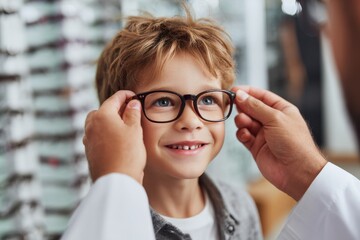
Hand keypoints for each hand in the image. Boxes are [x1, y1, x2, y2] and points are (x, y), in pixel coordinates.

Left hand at [83, 90, 145, 183]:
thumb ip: (133, 113)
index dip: (125, 95)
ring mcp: (88, 140)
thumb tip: (132, 103)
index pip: (114, 99)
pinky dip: (105, 134)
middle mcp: (91, 126)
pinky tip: (116, 140)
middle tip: (129, 111)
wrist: (116, 181)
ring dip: (109, 122)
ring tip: (123, 126)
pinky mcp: (89, 152)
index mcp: (102, 116)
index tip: (133, 96)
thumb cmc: (127, 154)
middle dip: (114, 108)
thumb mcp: (134, 130)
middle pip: (101, 110)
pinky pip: (96, 136)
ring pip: (97, 124)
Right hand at [232, 86, 326, 200]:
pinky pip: (244, 136)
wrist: (297, 172)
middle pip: (251, 108)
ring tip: (243, 122)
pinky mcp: (256, 147)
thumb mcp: (275, 118)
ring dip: (242, 121)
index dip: (248, 92)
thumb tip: (240, 95)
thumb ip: (255, 106)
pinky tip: (245, 136)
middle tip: (233, 104)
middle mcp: (272, 121)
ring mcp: (263, 134)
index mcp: (281, 110)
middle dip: (242, 106)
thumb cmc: (294, 143)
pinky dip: (242, 134)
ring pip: (245, 122)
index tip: (234, 90)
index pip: (261, 96)